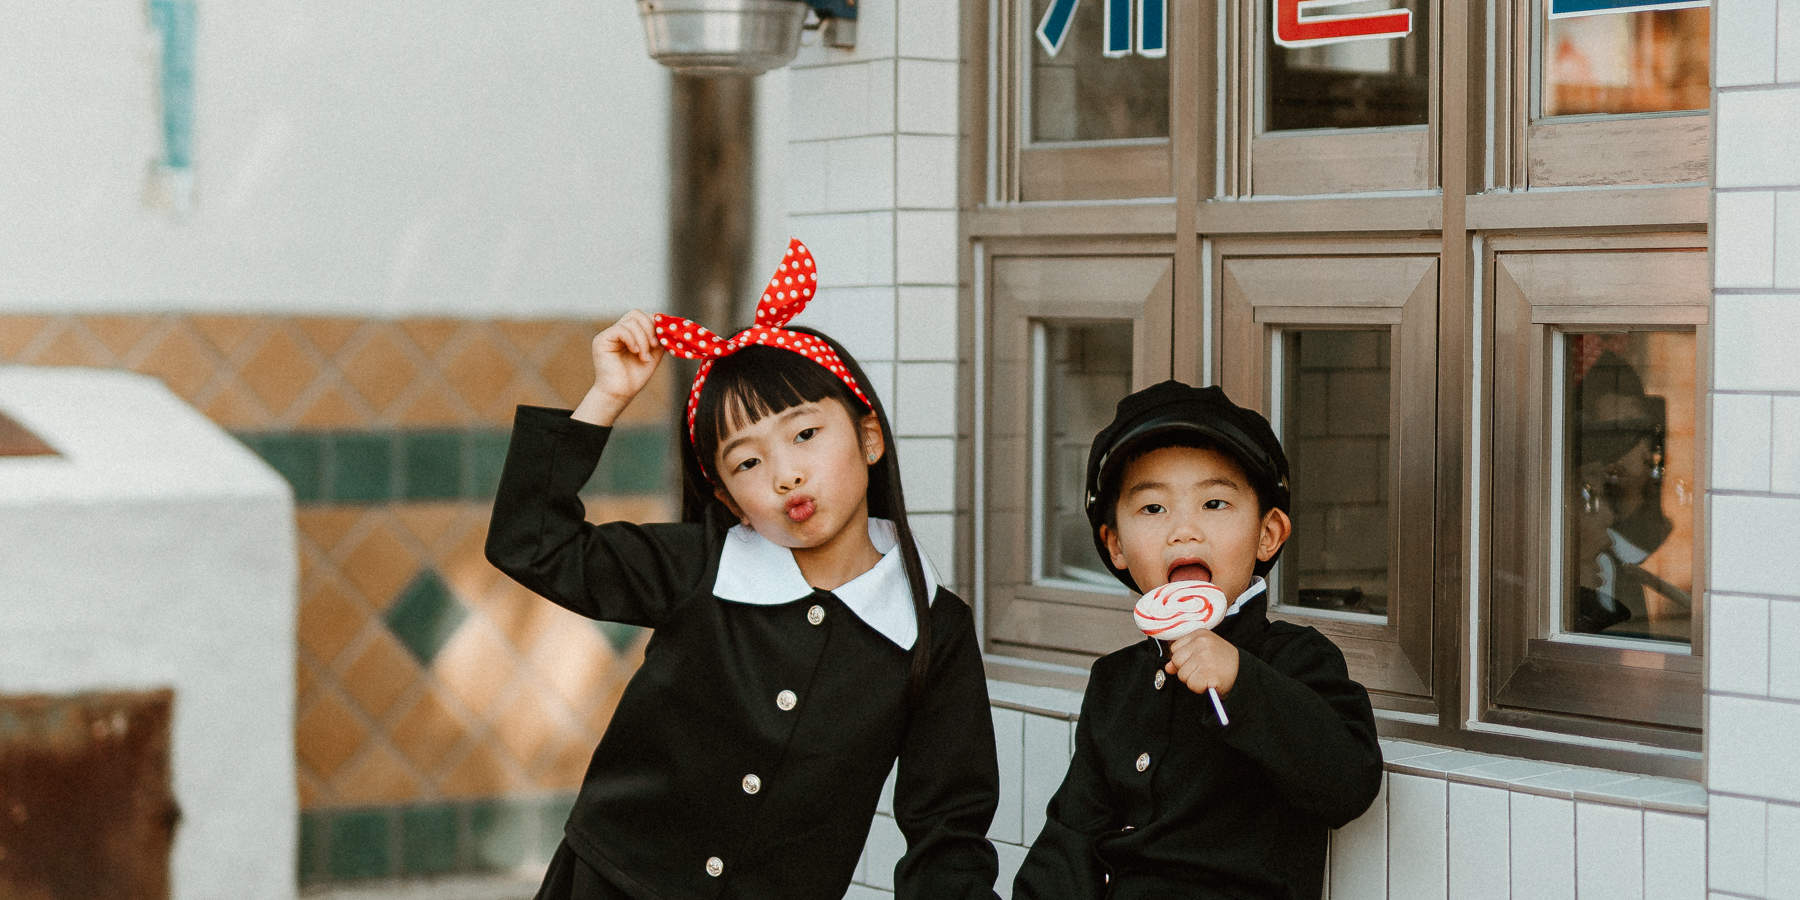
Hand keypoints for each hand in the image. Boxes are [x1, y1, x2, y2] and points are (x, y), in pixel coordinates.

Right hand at [573, 310, 664, 425]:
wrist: (620, 393)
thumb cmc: (635, 377)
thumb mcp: (653, 354)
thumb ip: (658, 338)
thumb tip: (666, 324)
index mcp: (629, 333)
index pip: (642, 316)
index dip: (654, 323)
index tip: (663, 338)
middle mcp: (618, 331)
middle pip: (636, 314)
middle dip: (650, 328)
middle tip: (655, 345)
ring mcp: (609, 334)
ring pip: (631, 322)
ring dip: (643, 340)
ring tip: (644, 357)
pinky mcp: (602, 340)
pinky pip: (621, 329)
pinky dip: (633, 340)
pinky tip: (636, 352)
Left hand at [1164, 630, 1239, 698]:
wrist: (1245, 672)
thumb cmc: (1222, 662)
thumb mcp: (1203, 652)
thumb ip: (1184, 656)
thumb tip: (1168, 667)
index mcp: (1200, 634)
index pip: (1175, 649)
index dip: (1184, 659)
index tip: (1198, 661)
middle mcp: (1202, 643)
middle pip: (1176, 661)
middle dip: (1186, 670)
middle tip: (1203, 670)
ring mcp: (1205, 658)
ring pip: (1182, 675)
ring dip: (1193, 680)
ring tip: (1208, 675)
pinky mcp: (1208, 673)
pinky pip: (1192, 685)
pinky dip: (1199, 688)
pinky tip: (1210, 682)